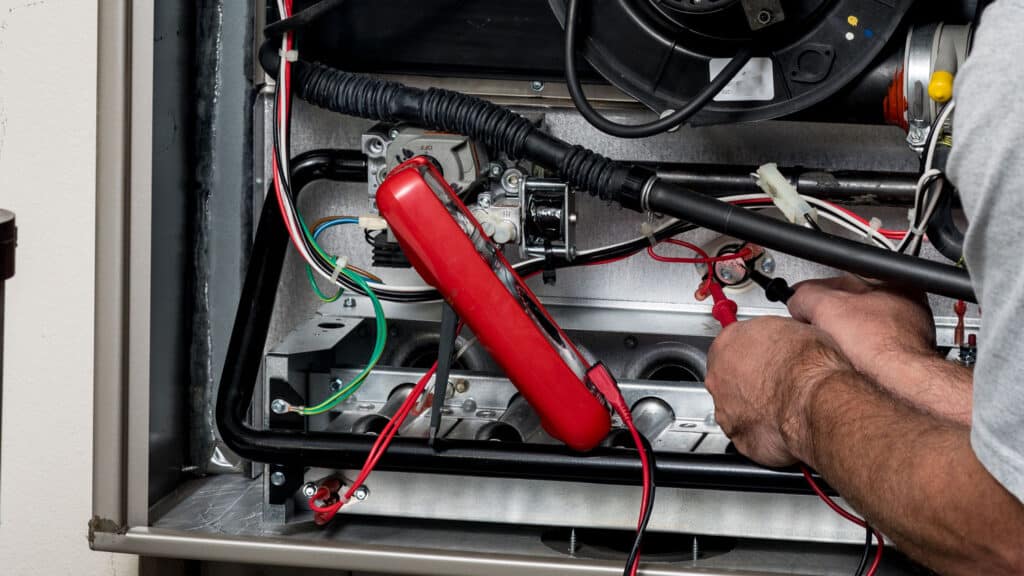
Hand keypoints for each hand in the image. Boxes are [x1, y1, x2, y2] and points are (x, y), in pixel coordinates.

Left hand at [705, 317, 853, 467]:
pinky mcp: (739, 438)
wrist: (817, 401)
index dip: (748, 352)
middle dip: (746, 381)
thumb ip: (770, 335)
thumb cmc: (808, 366)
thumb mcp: (790, 328)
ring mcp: (726, 410)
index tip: (760, 355)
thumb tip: (778, 338)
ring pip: (734, 408)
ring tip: (781, 404)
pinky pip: (747, 434)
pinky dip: (762, 431)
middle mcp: (718, 378)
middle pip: (726, 378)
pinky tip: (781, 423)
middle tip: (774, 381)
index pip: (728, 345)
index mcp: (727, 345)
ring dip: (753, 407)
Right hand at [788, 275, 971, 425]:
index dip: (817, 290)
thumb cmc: (880, 346)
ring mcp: (907, 335)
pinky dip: (853, 354)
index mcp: (896, 283)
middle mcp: (908, 307)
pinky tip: (846, 361)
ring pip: (861, 329)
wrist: (899, 387)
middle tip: (813, 324)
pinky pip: (868, 351)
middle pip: (854, 304)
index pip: (846, 279)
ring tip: (830, 346)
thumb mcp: (827, 308)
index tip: (803, 302)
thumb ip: (806, 295)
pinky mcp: (903, 360)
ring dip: (841, 336)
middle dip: (829, 314)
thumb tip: (796, 299)